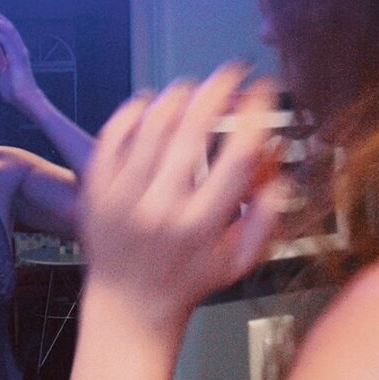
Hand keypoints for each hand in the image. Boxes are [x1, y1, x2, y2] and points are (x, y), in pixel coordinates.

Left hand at [0, 6, 40, 110]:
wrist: (26, 100)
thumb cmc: (15, 89)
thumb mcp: (2, 69)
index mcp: (15, 51)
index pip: (6, 31)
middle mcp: (19, 48)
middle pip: (8, 26)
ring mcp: (20, 52)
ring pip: (8, 30)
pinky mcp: (18, 57)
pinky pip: (7, 40)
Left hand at [82, 65, 284, 336]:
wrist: (129, 306)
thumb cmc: (187, 282)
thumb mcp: (240, 261)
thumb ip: (266, 218)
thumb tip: (281, 172)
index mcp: (201, 225)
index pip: (238, 154)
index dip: (256, 114)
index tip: (264, 92)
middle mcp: (161, 208)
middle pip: (193, 129)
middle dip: (218, 90)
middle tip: (231, 72)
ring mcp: (123, 197)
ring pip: (152, 124)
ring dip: (178, 95)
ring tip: (194, 86)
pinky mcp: (97, 190)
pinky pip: (113, 135)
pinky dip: (133, 110)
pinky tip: (149, 101)